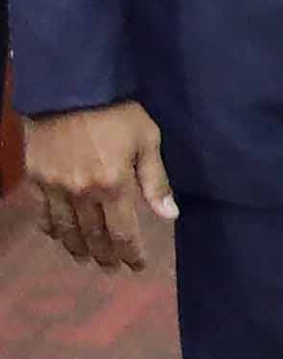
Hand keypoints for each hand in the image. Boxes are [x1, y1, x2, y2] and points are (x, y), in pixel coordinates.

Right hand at [28, 101, 174, 271]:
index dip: (131, 253)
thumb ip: (156, 180)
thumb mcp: (147, 139)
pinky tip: (58, 236)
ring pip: (66, 231)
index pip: (123, 233)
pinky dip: (52, 229)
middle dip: (105, 256)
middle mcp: (83, 194)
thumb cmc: (117, 111)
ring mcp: (56, 188)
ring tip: (87, 259)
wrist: (69, 89)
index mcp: (114, 186)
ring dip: (78, 249)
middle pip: (93, 237)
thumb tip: (170, 215)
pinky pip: (43, 214)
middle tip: (113, 268)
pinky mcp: (37, 179)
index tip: (138, 266)